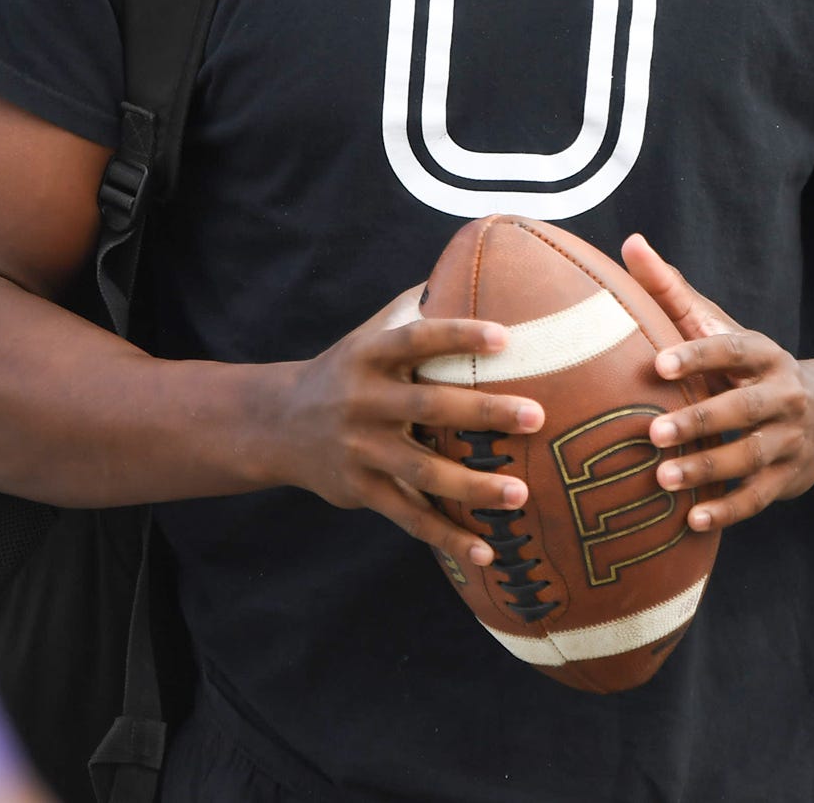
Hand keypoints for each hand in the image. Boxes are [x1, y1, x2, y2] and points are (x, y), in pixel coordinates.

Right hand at [272, 288, 545, 573]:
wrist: (277, 424)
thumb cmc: (347, 369)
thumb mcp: (370, 333)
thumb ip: (415, 307)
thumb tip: (477, 261)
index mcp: (369, 355)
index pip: (417, 338)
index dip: (459, 335)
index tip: (506, 337)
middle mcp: (362, 401)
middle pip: (428, 407)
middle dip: (484, 414)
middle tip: (536, 416)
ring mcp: (359, 450)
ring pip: (421, 472)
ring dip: (473, 487)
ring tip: (522, 493)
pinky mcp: (360, 491)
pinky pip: (408, 518)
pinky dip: (446, 537)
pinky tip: (485, 552)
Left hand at [622, 232, 813, 531]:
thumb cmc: (747, 367)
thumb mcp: (720, 327)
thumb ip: (672, 291)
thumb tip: (630, 243)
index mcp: (763, 354)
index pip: (732, 349)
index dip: (699, 354)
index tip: (659, 363)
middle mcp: (784, 394)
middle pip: (743, 407)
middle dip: (700, 420)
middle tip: (652, 432)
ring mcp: (790, 439)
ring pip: (750, 455)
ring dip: (708, 468)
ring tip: (662, 478)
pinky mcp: (788, 479)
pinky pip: (758, 497)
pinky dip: (728, 509)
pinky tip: (693, 521)